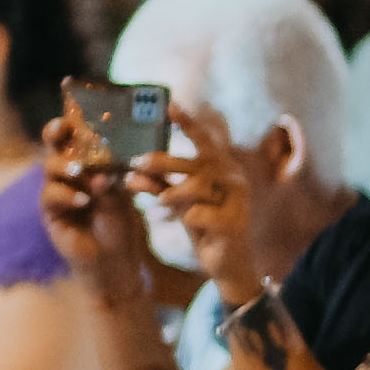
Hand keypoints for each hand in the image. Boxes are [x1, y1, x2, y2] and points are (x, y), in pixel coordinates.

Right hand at [35, 115, 153, 310]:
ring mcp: (56, 191)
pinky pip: (51, 196)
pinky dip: (68, 195)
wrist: (114, 261)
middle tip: (63, 129)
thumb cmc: (119, 223)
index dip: (70, 119)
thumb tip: (106, 168)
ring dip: (66, 166)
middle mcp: (66, 173)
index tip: (72, 107)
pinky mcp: (50, 212)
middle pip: (53, 145)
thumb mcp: (122, 195)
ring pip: (50, 168)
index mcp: (85, 163)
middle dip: (55, 133)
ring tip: (81, 171)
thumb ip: (113, 178)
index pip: (74, 136)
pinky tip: (84, 200)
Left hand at [130, 100, 268, 304]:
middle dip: (164, 161)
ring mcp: (236, 201)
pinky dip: (183, 216)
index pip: (205, 141)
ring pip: (197, 186)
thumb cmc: (203, 227)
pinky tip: (174, 220)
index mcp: (223, 169)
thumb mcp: (178, 202)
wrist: (226, 263)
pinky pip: (199, 214)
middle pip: (196, 162)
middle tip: (138, 162)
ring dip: (171, 192)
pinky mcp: (232, 224)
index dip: (188, 123)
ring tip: (158, 202)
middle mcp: (233, 179)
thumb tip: (133, 171)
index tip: (170, 106)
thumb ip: (161, 184)